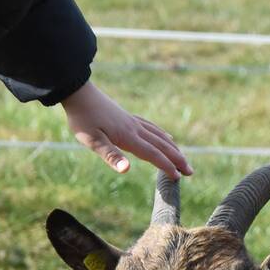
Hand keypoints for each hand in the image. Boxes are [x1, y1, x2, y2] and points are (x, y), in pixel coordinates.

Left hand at [61, 81, 191, 178]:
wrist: (78, 92)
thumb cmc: (83, 118)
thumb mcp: (92, 140)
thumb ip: (111, 155)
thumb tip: (126, 170)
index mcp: (128, 137)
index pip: (153, 154)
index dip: (167, 166)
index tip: (178, 178)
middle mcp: (135, 129)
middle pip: (162, 146)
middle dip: (177, 159)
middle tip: (191, 171)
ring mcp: (133, 122)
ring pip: (159, 136)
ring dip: (173, 148)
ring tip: (183, 158)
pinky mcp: (128, 117)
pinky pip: (152, 127)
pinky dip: (163, 135)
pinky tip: (167, 137)